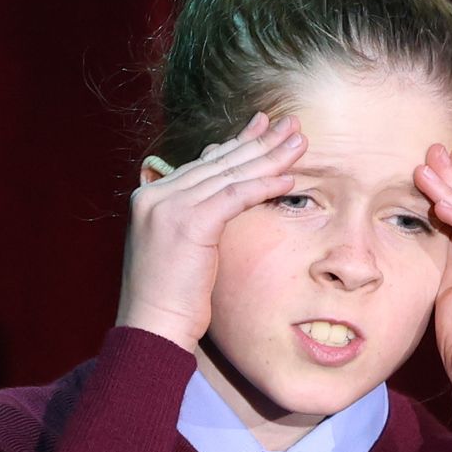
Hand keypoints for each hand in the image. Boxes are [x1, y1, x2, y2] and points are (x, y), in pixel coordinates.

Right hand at [116, 112, 307, 351]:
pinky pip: (235, 196)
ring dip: (270, 157)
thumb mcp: (178, 249)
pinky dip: (264, 186)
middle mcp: (156, 194)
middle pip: (219, 162)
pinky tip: (288, 178)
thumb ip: (193, 218)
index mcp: (150, 196)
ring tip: (300, 142)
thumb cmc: (169, 299)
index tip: (264, 128)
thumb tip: (220, 199)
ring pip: (230, 174)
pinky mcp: (188, 222)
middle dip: (259, 142)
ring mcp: (169, 205)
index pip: (203, 164)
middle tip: (291, 124)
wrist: (151, 328)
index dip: (237, 144)